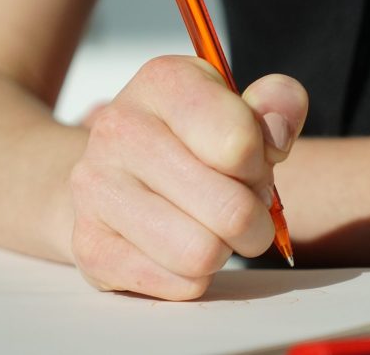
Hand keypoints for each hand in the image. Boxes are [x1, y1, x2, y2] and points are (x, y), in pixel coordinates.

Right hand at [68, 55, 307, 299]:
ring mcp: (95, 189)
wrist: (117, 174)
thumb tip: (276, 131)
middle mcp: (118, 128)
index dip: (261, 164)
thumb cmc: (194, 144)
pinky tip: (179, 248)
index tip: (249, 161)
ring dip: (224, 251)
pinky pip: (177, 286)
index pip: (240, 144)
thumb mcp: (242, 109)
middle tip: (240, 205)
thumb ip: (279, 105)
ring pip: (201, 255)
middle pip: (230, 210)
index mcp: (162, 82)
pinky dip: (193, 277)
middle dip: (253, 218)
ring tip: (212, 228)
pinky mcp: (89, 246)